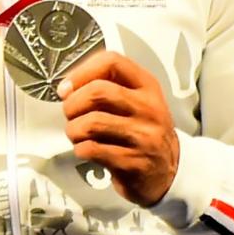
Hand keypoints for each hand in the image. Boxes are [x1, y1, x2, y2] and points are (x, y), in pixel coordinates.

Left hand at [58, 51, 179, 206]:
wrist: (166, 172)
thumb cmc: (142, 134)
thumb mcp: (136, 102)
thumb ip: (108, 88)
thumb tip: (68, 88)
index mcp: (147, 87)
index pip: (112, 62)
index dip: (81, 72)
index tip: (68, 87)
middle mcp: (148, 108)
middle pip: (98, 91)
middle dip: (72, 104)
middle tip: (70, 114)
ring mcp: (143, 136)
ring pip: (91, 123)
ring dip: (74, 130)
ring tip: (77, 134)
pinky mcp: (133, 162)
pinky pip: (93, 149)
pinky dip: (80, 150)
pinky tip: (86, 150)